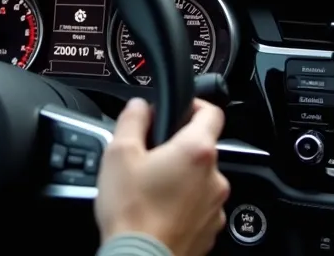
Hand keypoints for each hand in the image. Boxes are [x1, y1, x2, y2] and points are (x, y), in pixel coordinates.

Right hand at [95, 98, 229, 255]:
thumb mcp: (119, 154)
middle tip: (149, 159)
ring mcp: (215, 205)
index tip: (179, 110)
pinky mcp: (210, 228)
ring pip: (200, 180)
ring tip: (150, 191)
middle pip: (201, 150)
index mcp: (197, 151)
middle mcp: (214, 177)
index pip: (212, 112)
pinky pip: (199, 207)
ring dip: (181, 180)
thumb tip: (139, 106)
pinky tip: (158, 212)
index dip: (195, 105)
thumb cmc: (131, 213)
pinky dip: (183, 206)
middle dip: (177, 150)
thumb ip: (132, 119)